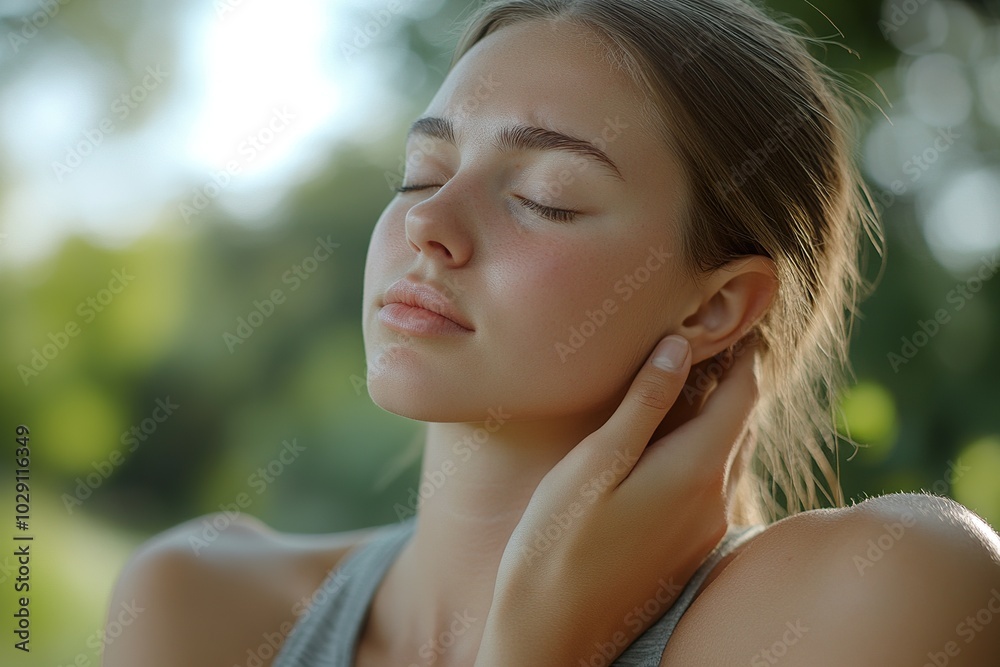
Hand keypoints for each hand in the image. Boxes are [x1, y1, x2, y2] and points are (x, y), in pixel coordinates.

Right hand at [475, 334, 759, 666]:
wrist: (552, 636)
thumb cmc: (557, 543)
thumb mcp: (594, 462)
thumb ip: (643, 403)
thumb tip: (681, 345)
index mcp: (696, 470)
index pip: (744, 394)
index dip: (743, 350)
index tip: (734, 316)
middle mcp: (715, 500)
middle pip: (741, 422)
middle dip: (730, 378)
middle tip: (708, 338)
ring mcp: (705, 529)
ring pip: (727, 454)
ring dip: (717, 415)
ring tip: (687, 381)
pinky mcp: (688, 549)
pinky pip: (712, 484)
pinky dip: (702, 450)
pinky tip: (665, 444)